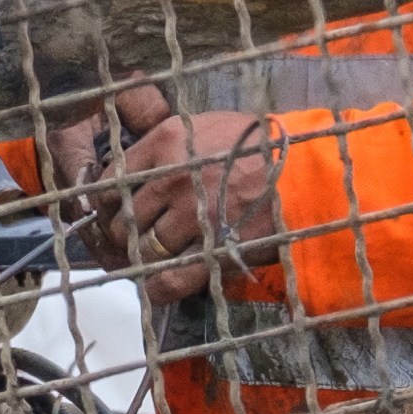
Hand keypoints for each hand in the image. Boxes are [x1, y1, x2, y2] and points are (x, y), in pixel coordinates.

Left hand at [54, 85, 280, 304]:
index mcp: (165, 141)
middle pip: (123, 219)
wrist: (305, 170)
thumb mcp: (206, 125)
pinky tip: (155, 286)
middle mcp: (171, 178)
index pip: (112, 179)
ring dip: (142, 259)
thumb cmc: (258, 144)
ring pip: (143, 249)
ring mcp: (191, 216)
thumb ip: (169, 143)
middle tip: (134, 239)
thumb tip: (137, 167)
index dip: (107, 202)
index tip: (113, 211)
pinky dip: (156, 287)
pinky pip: (169, 279)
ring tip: (150, 259)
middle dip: (124, 234)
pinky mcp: (213, 249)